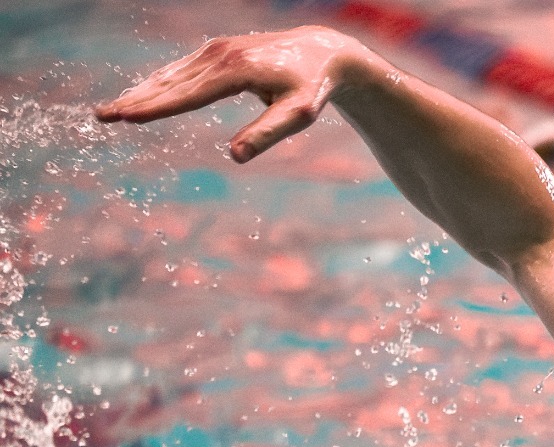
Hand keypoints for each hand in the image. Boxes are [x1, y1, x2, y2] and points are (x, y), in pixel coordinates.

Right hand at [95, 27, 364, 161]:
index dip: (157, 107)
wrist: (320, 51)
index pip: (188, 95)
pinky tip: (138, 95)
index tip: (127, 117)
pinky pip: (179, 70)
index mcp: (236, 71)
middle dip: (135, 100)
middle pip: (170, 84)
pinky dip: (156, 83)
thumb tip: (235, 156)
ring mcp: (214, 51)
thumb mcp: (298, 114)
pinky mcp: (215, 52)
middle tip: (102, 117)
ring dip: (138, 92)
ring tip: (111, 110)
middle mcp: (219, 56)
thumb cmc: (310, 87)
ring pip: (169, 75)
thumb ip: (267, 134)